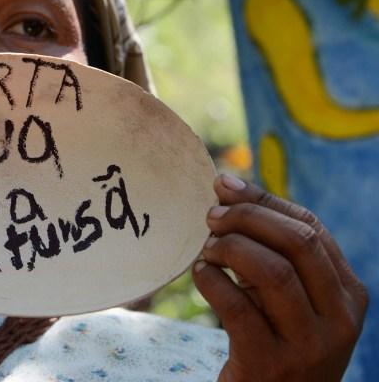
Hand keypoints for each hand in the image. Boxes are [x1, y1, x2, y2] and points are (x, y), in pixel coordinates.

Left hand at [193, 174, 367, 381]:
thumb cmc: (274, 341)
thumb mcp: (288, 298)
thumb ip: (269, 248)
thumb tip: (226, 185)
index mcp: (349, 294)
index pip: (311, 228)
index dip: (264, 201)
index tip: (224, 187)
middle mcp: (339, 318)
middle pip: (298, 242)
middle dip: (247, 218)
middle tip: (211, 216)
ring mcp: (309, 344)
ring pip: (273, 271)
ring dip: (231, 248)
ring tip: (207, 249)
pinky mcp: (271, 363)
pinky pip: (238, 308)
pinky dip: (212, 282)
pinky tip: (201, 275)